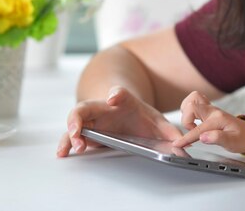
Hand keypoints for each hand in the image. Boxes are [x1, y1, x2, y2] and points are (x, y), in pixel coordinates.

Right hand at [56, 86, 181, 156]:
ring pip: (75, 122)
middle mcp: (103, 107)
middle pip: (88, 107)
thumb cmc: (140, 116)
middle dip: (81, 117)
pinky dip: (66, 143)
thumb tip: (181, 142)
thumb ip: (169, 131)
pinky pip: (71, 136)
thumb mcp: (157, 121)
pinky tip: (63, 152)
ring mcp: (92, 119)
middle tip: (79, 129)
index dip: (116, 93)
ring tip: (75, 145)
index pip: (119, 93)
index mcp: (123, 101)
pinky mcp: (85, 132)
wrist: (127, 113)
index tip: (114, 96)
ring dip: (72, 133)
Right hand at [172, 91, 244, 154]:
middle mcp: (213, 111)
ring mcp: (210, 109)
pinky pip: (195, 101)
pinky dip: (189, 109)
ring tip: (191, 125)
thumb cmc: (242, 138)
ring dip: (186, 112)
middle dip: (186, 119)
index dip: (186, 138)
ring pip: (192, 99)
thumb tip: (203, 137)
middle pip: (191, 105)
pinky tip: (192, 120)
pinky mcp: (209, 110)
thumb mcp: (233, 143)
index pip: (198, 129)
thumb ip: (218, 139)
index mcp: (218, 119)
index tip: (177, 144)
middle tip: (191, 132)